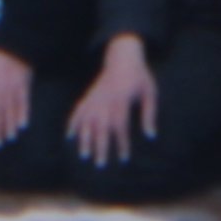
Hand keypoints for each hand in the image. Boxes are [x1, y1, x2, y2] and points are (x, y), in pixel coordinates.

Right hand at [68, 34, 159, 167]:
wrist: (122, 56)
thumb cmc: (140, 76)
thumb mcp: (150, 92)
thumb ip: (149, 114)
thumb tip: (150, 136)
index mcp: (122, 98)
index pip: (120, 124)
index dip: (121, 142)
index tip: (123, 158)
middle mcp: (105, 99)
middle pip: (101, 126)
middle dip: (100, 146)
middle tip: (100, 164)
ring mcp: (95, 97)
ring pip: (86, 121)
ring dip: (85, 139)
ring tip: (84, 155)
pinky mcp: (88, 95)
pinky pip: (77, 110)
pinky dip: (72, 123)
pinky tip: (69, 136)